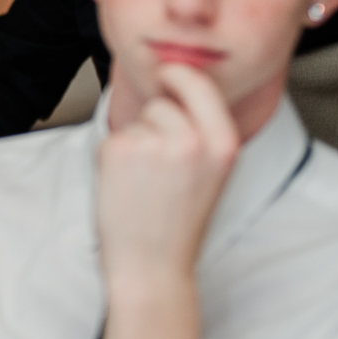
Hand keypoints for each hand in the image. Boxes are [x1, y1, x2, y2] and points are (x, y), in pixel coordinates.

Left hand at [95, 65, 239, 293]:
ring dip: (135, 142)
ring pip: (136, 120)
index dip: (178, 73)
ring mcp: (155, 143)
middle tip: (158, 160)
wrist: (152, 264)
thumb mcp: (213, 172)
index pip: (198, 81)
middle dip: (154, 118)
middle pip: (162, 100)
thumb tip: (178, 81)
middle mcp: (193, 139)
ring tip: (145, 182)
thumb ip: (203, 130)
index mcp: (224, 143)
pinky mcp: (120, 149)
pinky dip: (113, 156)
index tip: (166, 75)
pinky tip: (126, 186)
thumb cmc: (180, 223)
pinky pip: (113, 136)